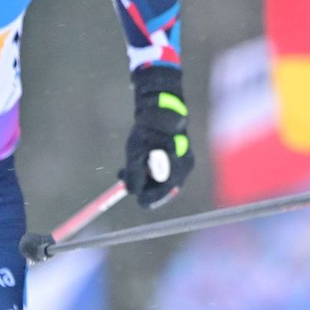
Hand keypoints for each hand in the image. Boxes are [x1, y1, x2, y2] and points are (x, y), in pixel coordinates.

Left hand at [122, 67, 193, 208]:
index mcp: (177, 167)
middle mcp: (184, 165)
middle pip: (163, 186)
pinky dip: (150, 168)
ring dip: (145, 176)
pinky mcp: (178, 153)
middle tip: (126, 183)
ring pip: (162, 177)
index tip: (138, 201)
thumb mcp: (136, 154)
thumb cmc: (150, 130)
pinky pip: (165, 168)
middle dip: (144, 186)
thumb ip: (134, 176)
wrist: (161, 108)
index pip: (164, 192)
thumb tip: (132, 192)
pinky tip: (138, 161)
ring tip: (125, 170)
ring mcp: (183, 159)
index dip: (150, 199)